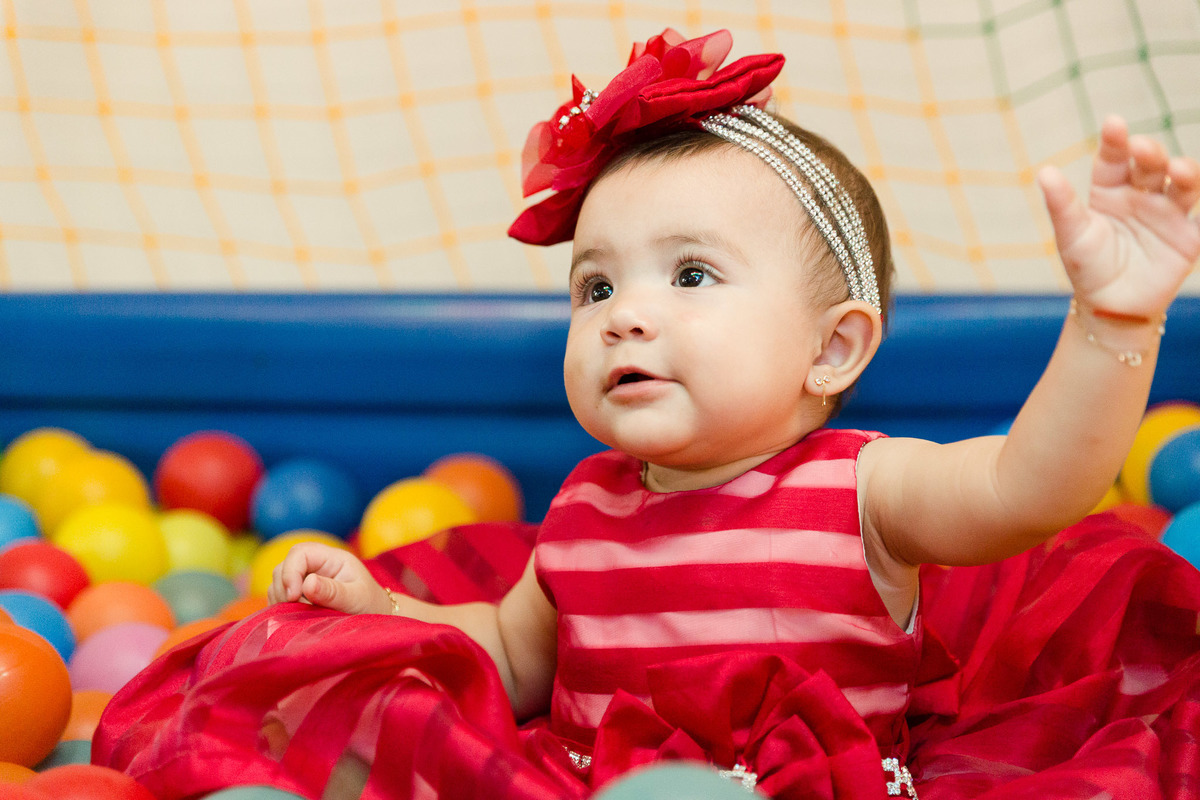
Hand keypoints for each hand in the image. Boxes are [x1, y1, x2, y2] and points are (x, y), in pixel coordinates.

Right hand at [267, 542, 391, 614]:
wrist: (376, 618)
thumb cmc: (371, 605)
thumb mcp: (356, 598)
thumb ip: (333, 592)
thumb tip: (307, 584)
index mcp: (332, 558)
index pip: (300, 552)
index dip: (291, 572)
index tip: (294, 596)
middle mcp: (316, 565)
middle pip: (284, 567)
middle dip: (284, 589)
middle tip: (298, 612)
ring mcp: (305, 579)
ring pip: (277, 583)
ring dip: (281, 601)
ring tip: (303, 617)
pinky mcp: (298, 595)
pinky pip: (278, 598)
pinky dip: (281, 609)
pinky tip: (296, 619)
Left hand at [1038, 115, 1199, 317]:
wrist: (1109, 306)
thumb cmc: (1086, 266)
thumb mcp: (1071, 234)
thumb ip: (1061, 204)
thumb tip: (1045, 172)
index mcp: (1111, 190)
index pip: (1114, 159)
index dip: (1116, 141)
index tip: (1113, 123)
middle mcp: (1142, 195)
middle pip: (1152, 165)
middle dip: (1150, 153)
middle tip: (1142, 147)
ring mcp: (1168, 213)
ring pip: (1183, 184)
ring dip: (1185, 172)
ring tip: (1177, 169)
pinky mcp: (1189, 237)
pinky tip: (1197, 187)